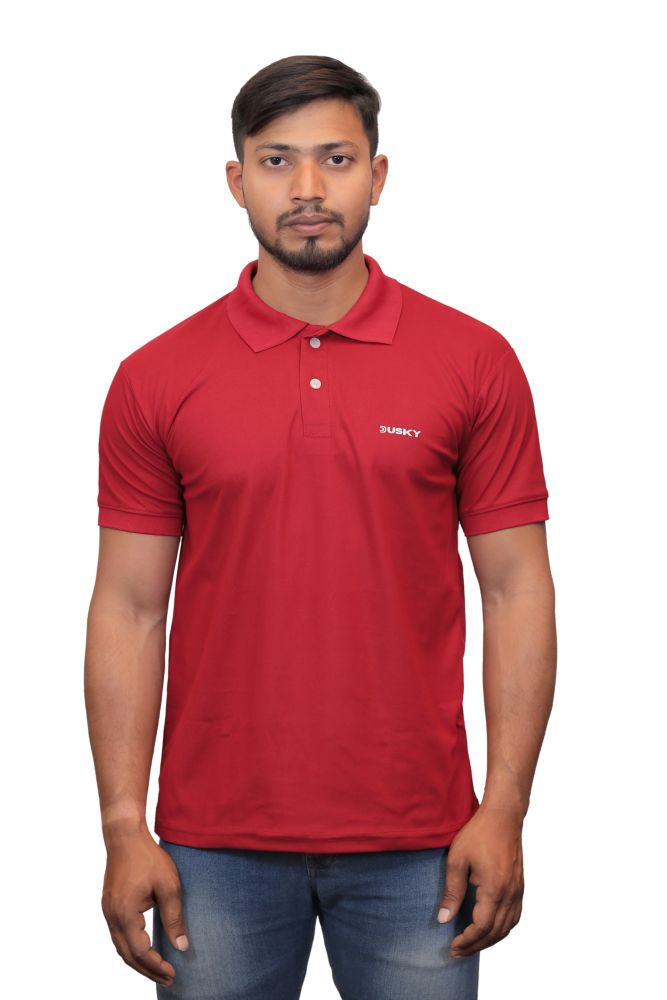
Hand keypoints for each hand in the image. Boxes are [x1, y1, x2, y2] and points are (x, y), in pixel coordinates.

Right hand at [101, 824, 189, 987]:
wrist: (125, 836)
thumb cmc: (148, 857)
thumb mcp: (168, 886)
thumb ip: (174, 918)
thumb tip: (181, 947)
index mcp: (125, 915)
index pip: (141, 952)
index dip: (157, 966)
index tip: (173, 973)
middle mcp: (112, 917)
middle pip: (128, 955)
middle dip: (148, 970)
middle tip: (168, 978)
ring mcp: (108, 912)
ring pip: (121, 947)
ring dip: (138, 961)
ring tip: (158, 968)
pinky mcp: (109, 905)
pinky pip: (118, 935)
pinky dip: (131, 947)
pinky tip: (144, 948)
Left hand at [437, 803, 524, 958]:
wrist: (503, 816)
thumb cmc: (478, 834)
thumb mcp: (457, 860)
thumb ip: (452, 892)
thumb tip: (444, 919)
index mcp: (495, 889)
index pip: (482, 927)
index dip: (467, 941)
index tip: (452, 945)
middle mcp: (510, 894)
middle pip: (495, 933)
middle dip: (476, 946)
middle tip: (458, 951)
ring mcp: (518, 891)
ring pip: (507, 927)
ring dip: (490, 940)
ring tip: (471, 944)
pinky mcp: (520, 886)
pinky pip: (514, 917)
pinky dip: (502, 929)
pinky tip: (490, 929)